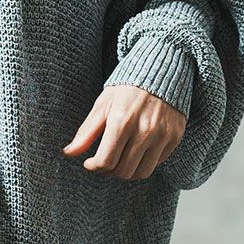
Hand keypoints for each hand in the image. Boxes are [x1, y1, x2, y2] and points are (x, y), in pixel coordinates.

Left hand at [63, 84, 186, 181]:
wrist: (161, 71)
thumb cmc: (127, 88)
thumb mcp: (102, 106)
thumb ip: (86, 132)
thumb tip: (69, 153)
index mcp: (122, 121)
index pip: (106, 161)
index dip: (94, 167)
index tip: (90, 163)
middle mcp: (145, 130)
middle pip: (123, 171)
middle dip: (109, 171)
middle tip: (104, 162)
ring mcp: (162, 135)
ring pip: (142, 173)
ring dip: (127, 172)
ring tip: (120, 160)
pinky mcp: (175, 137)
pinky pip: (157, 163)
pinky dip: (144, 163)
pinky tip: (137, 151)